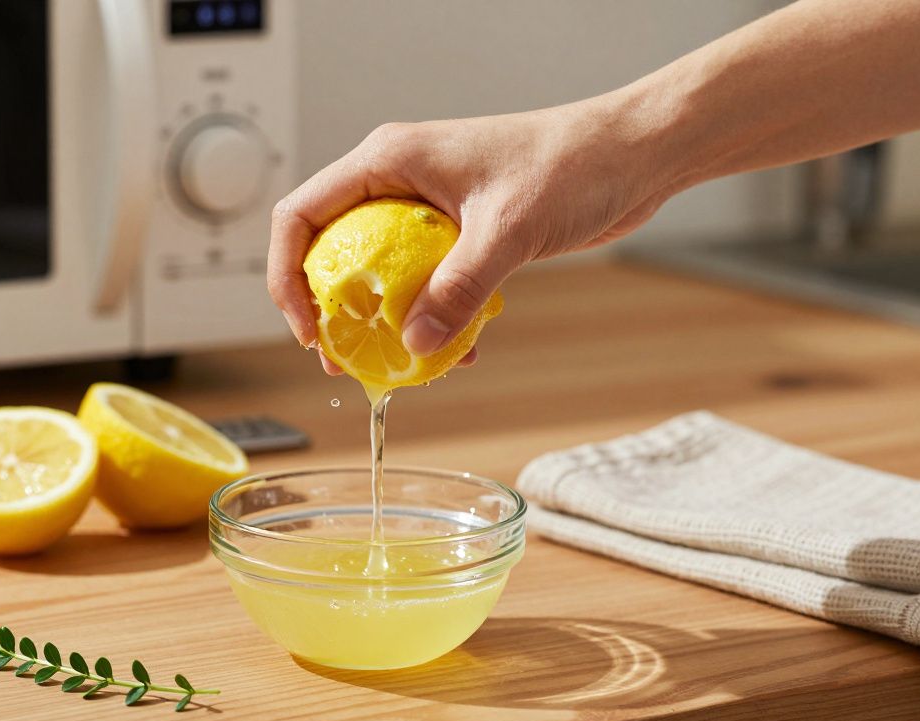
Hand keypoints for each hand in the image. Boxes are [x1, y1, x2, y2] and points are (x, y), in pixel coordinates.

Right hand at [267, 95, 677, 373]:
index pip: (302, 216)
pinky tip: (455, 351)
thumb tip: (414, 343)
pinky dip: (428, 317)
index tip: (309, 330)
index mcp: (389, 160)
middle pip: (330, 249)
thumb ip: (458, 288)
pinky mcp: (456, 232)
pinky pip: (421, 282)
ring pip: (375, 271)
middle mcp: (397, 181)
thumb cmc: (571, 164)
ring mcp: (425, 207)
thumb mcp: (506, 229)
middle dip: (329, 309)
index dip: (288, 276)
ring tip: (395, 366)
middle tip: (342, 360)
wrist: (631, 156)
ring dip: (379, 321)